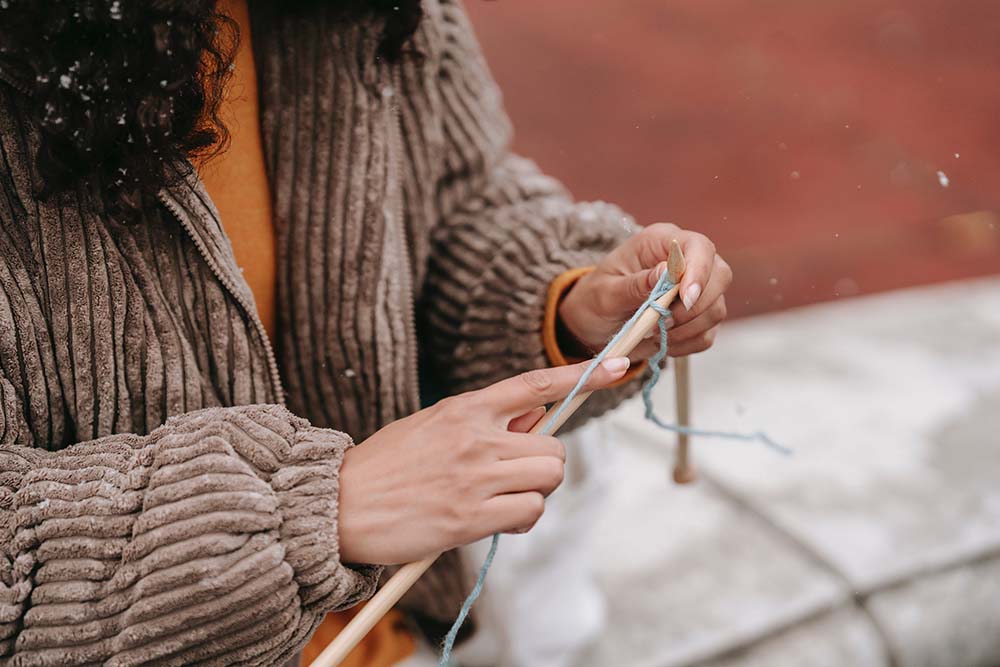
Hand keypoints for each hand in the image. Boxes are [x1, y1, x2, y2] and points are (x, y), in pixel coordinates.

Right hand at [337, 357, 630, 564]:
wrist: (337, 505)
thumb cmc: (387, 467)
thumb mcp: (432, 426)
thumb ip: (484, 421)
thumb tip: (536, 417)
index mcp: (465, 408)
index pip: (535, 384)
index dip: (582, 375)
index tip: (619, 366)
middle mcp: (476, 437)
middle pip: (553, 448)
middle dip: (544, 466)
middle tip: (514, 477)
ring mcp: (475, 477)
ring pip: (546, 480)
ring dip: (533, 493)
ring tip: (497, 500)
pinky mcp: (470, 517)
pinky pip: (529, 514)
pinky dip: (521, 520)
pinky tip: (491, 520)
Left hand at [558, 223, 731, 360]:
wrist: (593, 322)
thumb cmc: (595, 298)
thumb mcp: (605, 292)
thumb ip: (636, 283)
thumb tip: (667, 271)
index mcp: (660, 243)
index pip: (699, 246)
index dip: (699, 271)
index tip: (685, 298)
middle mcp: (685, 262)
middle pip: (719, 276)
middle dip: (695, 306)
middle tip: (663, 321)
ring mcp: (695, 290)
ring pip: (716, 309)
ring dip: (686, 329)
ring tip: (652, 332)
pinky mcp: (697, 318)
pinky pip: (706, 334)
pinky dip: (685, 344)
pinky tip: (661, 341)